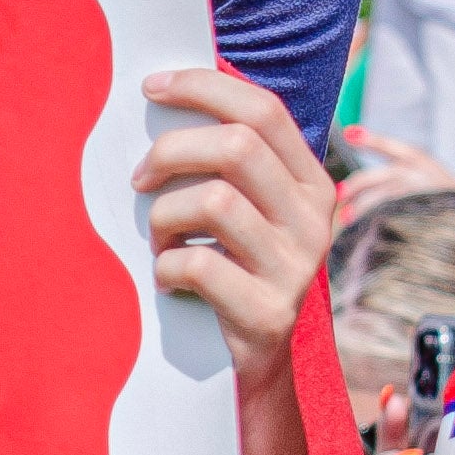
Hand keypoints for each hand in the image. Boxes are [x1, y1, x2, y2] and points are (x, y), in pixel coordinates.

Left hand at [135, 64, 331, 382]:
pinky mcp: (268, 313)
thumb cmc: (229, 271)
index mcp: (311, 182)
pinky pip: (198, 265)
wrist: (253, 367)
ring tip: (160, 240)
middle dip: (170, 152)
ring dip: (164, 218)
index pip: (264, 110)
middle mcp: (315, 219)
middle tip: (139, 179)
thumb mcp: (242, 210)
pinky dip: (165, 268)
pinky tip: (167, 281)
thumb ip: (224, 162)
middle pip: (237, 147)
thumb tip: (163, 96)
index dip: (204, 87)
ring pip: (214, 201)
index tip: (151, 87)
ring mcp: (297, 267)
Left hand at [328, 124, 448, 220]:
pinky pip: (401, 221)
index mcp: (418, 159)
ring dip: (366, 208)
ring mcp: (426, 196)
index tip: (348, 133)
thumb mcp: (419, 168)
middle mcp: (423, 175)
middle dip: (359, 184)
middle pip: (385, 176)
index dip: (370, 139)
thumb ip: (388, 170)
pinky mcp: (429, 217)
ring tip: (346, 219)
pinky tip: (368, 233)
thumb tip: (344, 169)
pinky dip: (382, 225)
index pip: (391, 146)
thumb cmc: (434, 188)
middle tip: (339, 194)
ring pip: (392, 199)